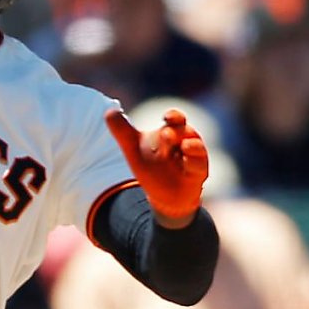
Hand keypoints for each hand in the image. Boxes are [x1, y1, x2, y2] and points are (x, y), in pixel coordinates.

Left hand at [106, 107, 208, 226]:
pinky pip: (200, 166)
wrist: (165, 196)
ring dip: (191, 146)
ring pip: (196, 146)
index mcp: (171, 131)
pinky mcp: (198, 173)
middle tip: (166, 135)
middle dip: (175, 133)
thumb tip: (109, 112)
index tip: (166, 117)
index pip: (174, 119)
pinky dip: (193, 163)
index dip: (173, 116)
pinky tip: (186, 164)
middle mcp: (185, 140)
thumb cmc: (152, 166)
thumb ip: (122, 130)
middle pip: (184, 131)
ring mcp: (193, 156)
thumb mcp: (133, 148)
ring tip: (184, 146)